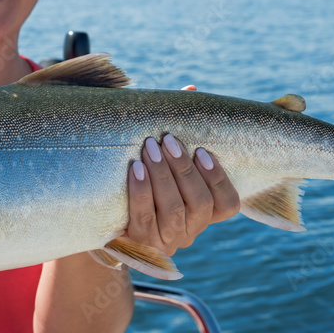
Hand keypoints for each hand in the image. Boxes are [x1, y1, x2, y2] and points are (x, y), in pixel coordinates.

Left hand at [125, 86, 239, 255]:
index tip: (203, 151)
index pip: (228, 204)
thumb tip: (191, 90)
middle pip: (199, 203)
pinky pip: (143, 216)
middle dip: (184, 168)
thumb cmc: (144, 180)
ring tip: (150, 147)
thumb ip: (181, 132)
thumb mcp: (165, 162)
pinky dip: (141, 190)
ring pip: (173, 209)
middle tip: (168, 139)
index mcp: (204, 215)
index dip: (219, 178)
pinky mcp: (139, 242)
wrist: (105, 221)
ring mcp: (165, 239)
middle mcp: (190, 231)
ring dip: (163, 175)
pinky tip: (136, 167)